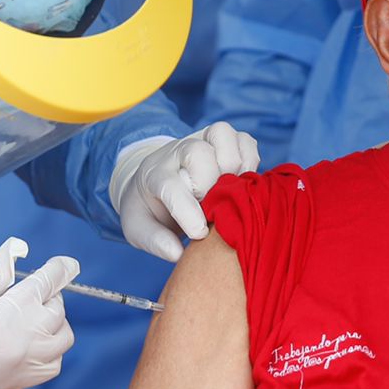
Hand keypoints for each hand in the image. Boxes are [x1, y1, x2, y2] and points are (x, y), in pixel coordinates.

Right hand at [0, 237, 76, 388]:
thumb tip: (15, 250)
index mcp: (15, 310)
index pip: (49, 282)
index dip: (60, 268)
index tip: (68, 263)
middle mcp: (29, 338)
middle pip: (58, 309)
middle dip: (49, 295)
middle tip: (29, 291)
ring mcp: (27, 363)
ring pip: (63, 339)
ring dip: (56, 323)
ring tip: (34, 317)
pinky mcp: (20, 382)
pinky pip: (54, 365)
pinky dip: (52, 351)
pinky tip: (34, 343)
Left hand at [109, 123, 260, 261]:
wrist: (154, 182)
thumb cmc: (150, 209)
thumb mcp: (138, 228)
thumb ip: (154, 241)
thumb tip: (178, 253)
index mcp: (154, 174)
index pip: (170, 185)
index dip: (187, 211)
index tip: (199, 233)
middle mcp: (177, 151)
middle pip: (197, 152)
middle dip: (209, 185)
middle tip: (212, 209)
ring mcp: (202, 140)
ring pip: (222, 134)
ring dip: (232, 166)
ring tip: (230, 193)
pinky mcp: (224, 141)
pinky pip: (245, 140)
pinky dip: (250, 161)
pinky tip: (242, 183)